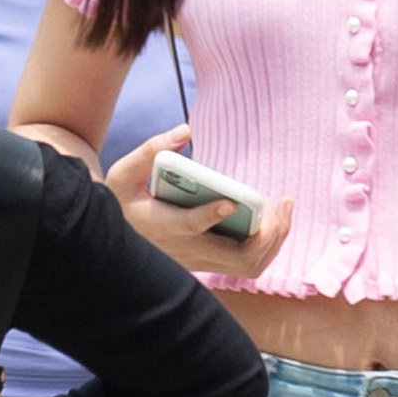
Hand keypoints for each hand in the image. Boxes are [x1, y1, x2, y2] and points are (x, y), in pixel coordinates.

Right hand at [105, 129, 289, 282]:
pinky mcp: (209, 262)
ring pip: (250, 266)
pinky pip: (248, 263)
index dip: (212, 215)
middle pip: (240, 258)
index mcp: (164, 226)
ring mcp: (201, 261)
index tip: (230, 201)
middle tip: (282, 201)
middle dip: (270, 233)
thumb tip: (185, 131)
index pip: (191, 227)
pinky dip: (267, 243)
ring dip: (274, 240)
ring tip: (283, 207)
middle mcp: (188, 250)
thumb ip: (150, 150)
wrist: (114, 240)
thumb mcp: (124, 173)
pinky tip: (272, 216)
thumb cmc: (120, 202)